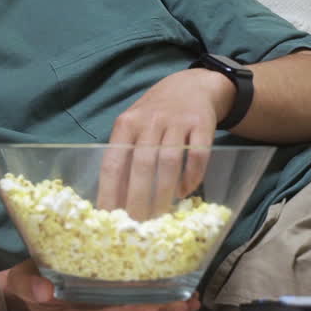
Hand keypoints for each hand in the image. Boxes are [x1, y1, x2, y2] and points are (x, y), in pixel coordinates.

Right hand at [2, 260, 198, 310]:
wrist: (27, 289)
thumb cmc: (26, 284)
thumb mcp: (23, 282)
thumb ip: (30, 285)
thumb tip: (43, 290)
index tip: (157, 306)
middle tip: (188, 302)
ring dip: (165, 309)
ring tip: (192, 300)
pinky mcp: (108, 309)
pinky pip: (135, 309)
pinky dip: (156, 302)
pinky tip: (176, 293)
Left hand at [97, 68, 231, 217]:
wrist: (190, 86)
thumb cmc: (154, 114)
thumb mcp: (132, 126)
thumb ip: (123, 156)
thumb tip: (114, 199)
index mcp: (126, 124)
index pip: (113, 162)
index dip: (109, 191)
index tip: (108, 217)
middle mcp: (150, 121)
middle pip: (141, 164)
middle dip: (138, 198)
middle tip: (137, 225)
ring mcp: (177, 121)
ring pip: (169, 161)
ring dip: (164, 191)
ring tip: (160, 214)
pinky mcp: (202, 124)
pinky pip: (198, 155)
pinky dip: (192, 177)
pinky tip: (185, 192)